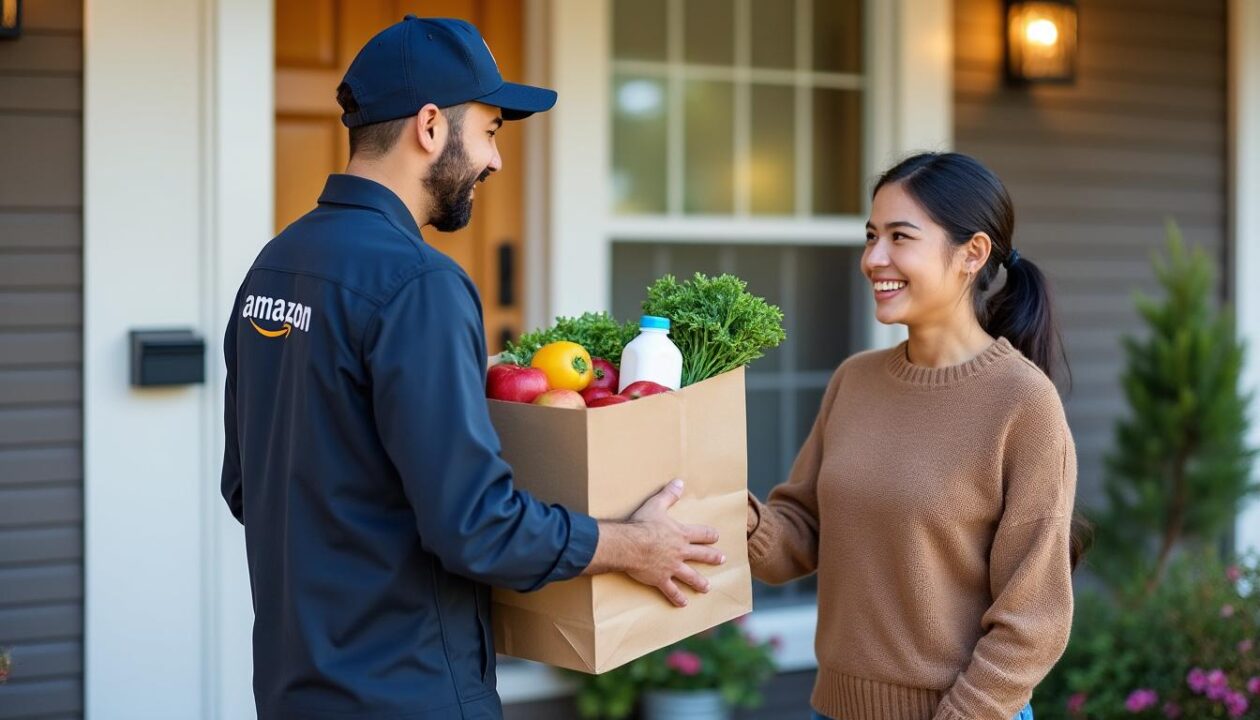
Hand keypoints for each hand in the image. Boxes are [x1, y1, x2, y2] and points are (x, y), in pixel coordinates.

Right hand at [627, 479, 724, 605]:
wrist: (629, 544)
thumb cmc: (642, 524)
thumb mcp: (656, 505)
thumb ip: (669, 495)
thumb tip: (679, 482)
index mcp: (681, 534)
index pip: (701, 534)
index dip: (710, 535)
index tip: (716, 537)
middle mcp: (680, 552)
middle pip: (701, 555)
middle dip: (712, 557)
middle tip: (722, 560)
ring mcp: (672, 567)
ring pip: (690, 576)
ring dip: (699, 582)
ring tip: (706, 587)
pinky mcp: (661, 579)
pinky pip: (672, 590)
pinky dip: (677, 597)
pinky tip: (683, 603)